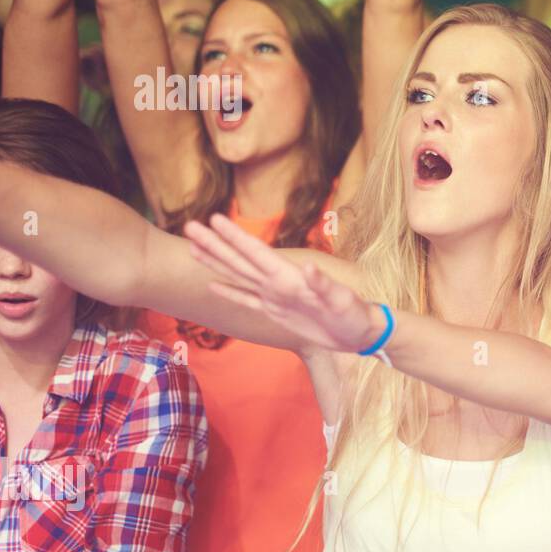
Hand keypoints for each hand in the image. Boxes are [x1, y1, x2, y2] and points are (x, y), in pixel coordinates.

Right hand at [184, 214, 379, 353]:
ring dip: (216, 262)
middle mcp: (277, 283)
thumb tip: (309, 267)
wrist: (361, 332)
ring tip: (193, 247)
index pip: (256, 252)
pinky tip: (213, 283)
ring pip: (238, 275)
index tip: (214, 219)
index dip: (235, 237)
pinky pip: (247, 300)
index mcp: (289, 277)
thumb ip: (324, 285)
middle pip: (239, 259)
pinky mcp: (276, 312)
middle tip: (189, 226)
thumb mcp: (343, 300)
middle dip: (214, 244)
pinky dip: (229, 292)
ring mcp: (274, 297)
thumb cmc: (355, 314)